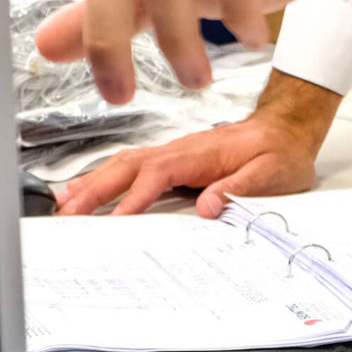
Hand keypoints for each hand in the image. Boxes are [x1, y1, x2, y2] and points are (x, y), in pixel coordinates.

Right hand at [53, 73, 340, 216]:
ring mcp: (172, 154)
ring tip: (65, 206)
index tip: (115, 221)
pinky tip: (87, 192)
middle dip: (96, 188)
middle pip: (128, 165)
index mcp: (200, 153)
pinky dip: (105, 179)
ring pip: (124, 165)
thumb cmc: (279, 153)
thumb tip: (208, 206)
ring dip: (93, 183)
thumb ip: (240, 188)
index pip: (158, 174)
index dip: (135, 197)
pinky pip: (132, 169)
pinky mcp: (171, 162)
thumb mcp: (272, 173)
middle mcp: (179, 150)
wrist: (286, 131)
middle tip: (69, 214)